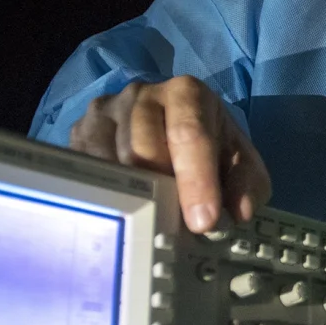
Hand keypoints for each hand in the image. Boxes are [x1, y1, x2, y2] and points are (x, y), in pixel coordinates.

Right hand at [68, 76, 268, 233]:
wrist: (168, 124)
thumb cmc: (207, 146)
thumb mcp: (238, 161)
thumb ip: (247, 182)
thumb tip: (238, 212)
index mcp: (186, 93)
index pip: (189, 132)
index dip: (196, 179)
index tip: (203, 221)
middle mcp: (141, 94)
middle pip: (142, 149)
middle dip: (161, 195)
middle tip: (173, 230)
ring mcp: (104, 112)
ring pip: (109, 163)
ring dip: (129, 200)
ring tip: (147, 223)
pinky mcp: (78, 133)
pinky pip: (82, 170)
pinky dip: (101, 197)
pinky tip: (118, 211)